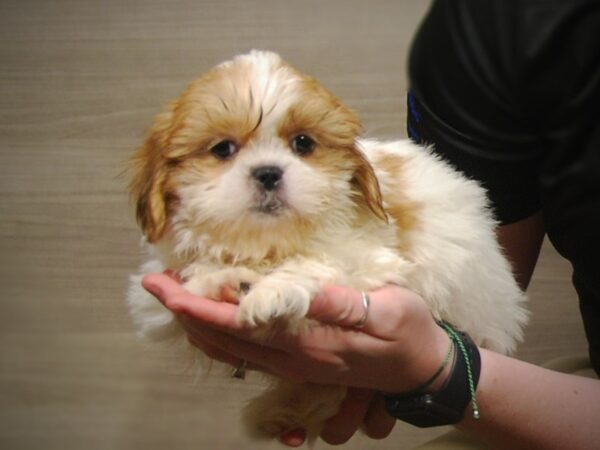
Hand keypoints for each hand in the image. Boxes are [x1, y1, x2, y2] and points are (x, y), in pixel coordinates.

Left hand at [142, 273, 450, 442]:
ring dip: (197, 325)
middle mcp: (293, 359)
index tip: (167, 289)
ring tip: (175, 300)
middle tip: (156, 285)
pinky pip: (247, 353)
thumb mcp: (385, 311)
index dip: (199, 308)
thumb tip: (298, 293)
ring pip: (230, 350)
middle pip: (223, 340)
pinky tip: (213, 320)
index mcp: (308, 343)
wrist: (422, 369)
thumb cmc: (407, 333)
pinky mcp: (300, 363)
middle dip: (184, 314)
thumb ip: (339, 304)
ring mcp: (294, 364)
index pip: (239, 326)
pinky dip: (220, 335)